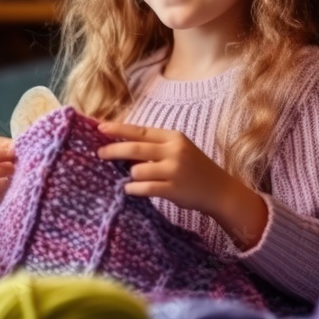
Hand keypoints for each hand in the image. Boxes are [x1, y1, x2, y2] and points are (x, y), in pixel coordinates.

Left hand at [95, 121, 234, 214]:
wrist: (219, 190)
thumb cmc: (193, 168)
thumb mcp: (179, 149)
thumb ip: (155, 146)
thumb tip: (121, 145)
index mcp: (173, 137)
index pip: (140, 131)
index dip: (118, 130)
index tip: (100, 128)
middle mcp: (174, 151)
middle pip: (135, 148)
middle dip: (113, 150)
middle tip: (99, 154)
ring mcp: (174, 170)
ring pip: (137, 170)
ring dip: (129, 176)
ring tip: (133, 179)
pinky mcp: (173, 189)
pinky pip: (143, 188)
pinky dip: (132, 188)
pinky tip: (130, 189)